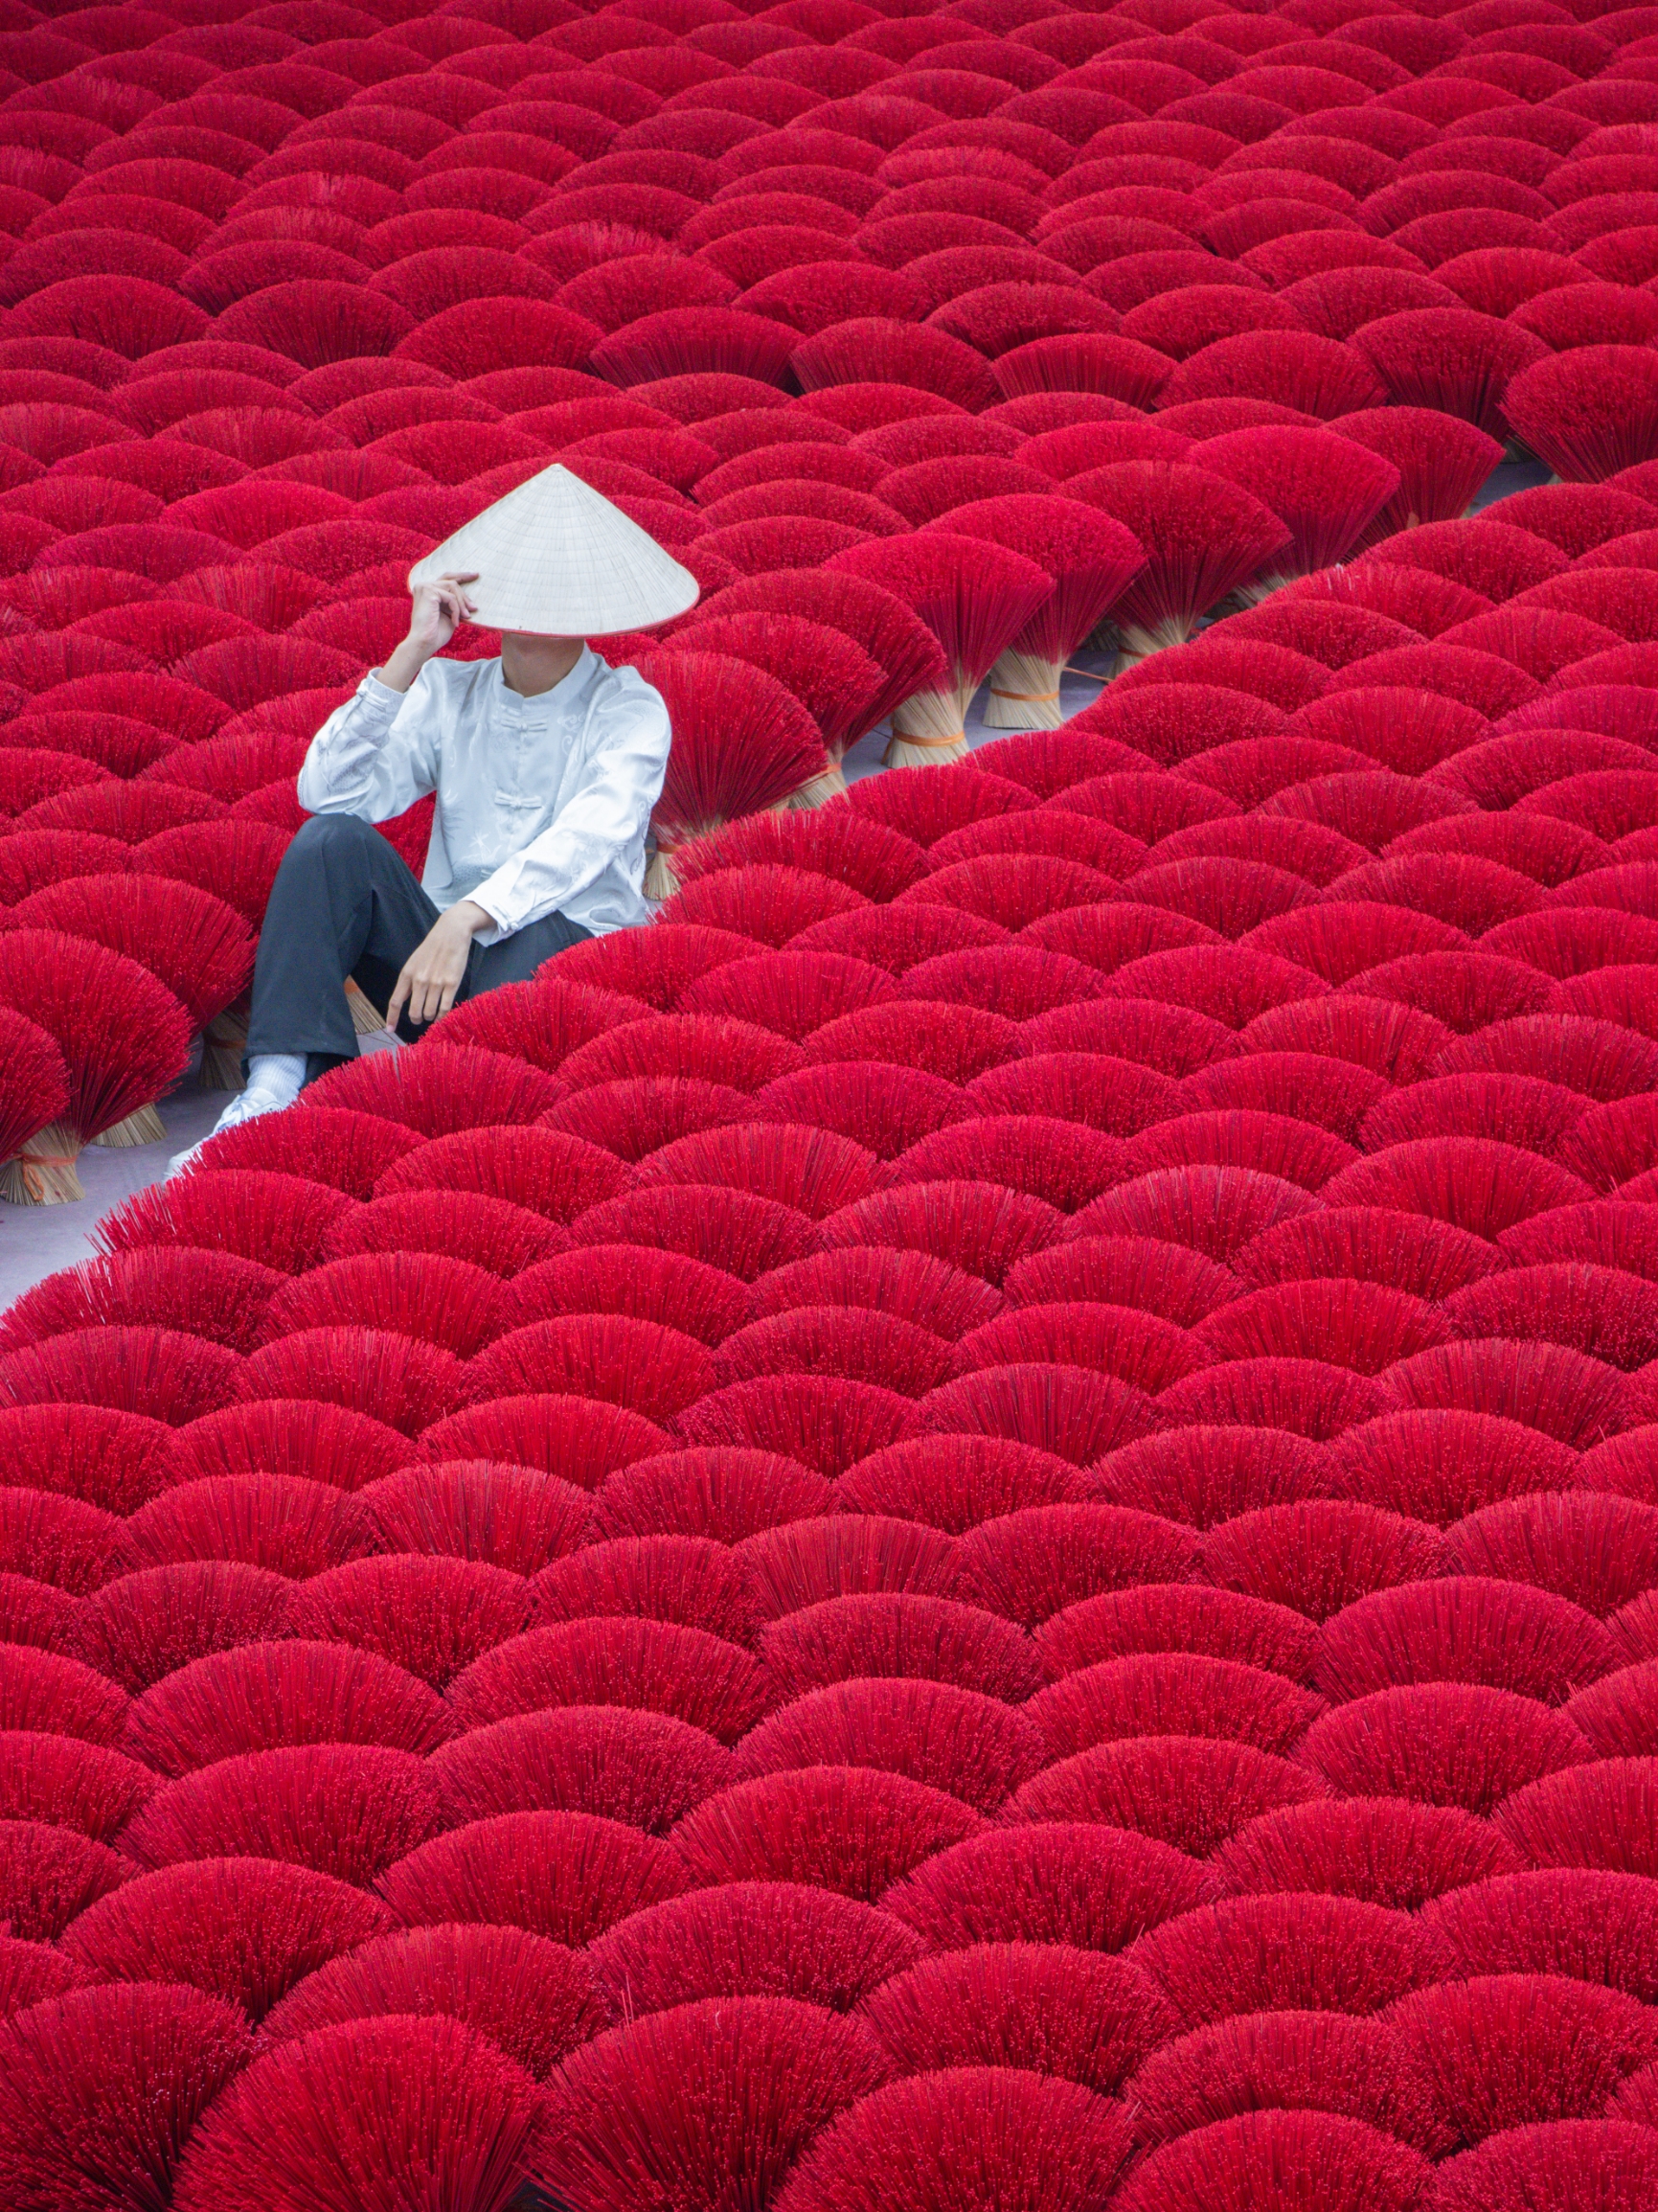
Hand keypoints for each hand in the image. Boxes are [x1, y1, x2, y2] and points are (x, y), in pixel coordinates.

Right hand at [380, 574, 477, 692]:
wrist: (424, 643)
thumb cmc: (435, 634)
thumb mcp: (449, 616)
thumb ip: (456, 606)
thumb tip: (471, 604)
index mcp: (427, 591)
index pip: (446, 578)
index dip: (461, 576)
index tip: (475, 575)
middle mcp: (423, 586)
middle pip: (451, 580)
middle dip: (465, 591)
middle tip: (474, 607)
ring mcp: (425, 587)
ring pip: (452, 586)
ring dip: (462, 603)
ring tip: (466, 617)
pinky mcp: (428, 591)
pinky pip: (451, 597)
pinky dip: (456, 610)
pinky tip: (455, 622)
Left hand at [385, 900, 489, 1030]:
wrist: (451, 933)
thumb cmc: (431, 949)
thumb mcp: (414, 963)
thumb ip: (409, 981)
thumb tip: (404, 1002)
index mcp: (407, 974)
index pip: (395, 1001)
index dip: (391, 1018)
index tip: (390, 1029)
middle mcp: (420, 980)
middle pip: (414, 1012)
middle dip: (416, 1020)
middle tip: (419, 1019)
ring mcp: (436, 982)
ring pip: (429, 1012)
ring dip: (430, 1017)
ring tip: (432, 1014)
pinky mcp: (452, 983)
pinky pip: (444, 1008)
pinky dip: (442, 1016)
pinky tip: (441, 1015)